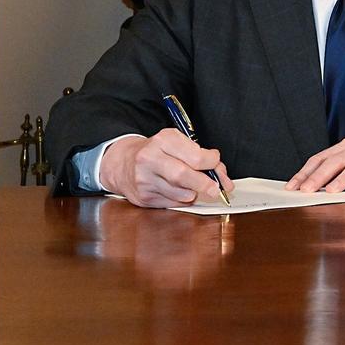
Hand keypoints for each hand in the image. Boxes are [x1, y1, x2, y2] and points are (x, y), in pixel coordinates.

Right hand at [99, 129, 233, 207]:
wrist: (122, 162)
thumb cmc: (157, 152)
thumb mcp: (177, 144)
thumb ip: (201, 156)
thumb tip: (222, 176)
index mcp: (163, 140)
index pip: (196, 156)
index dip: (212, 163)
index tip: (216, 164)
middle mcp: (150, 158)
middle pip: (184, 175)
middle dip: (205, 184)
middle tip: (216, 189)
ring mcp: (144, 179)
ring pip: (179, 193)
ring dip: (193, 193)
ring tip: (193, 187)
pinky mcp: (143, 197)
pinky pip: (171, 203)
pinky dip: (181, 200)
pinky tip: (179, 192)